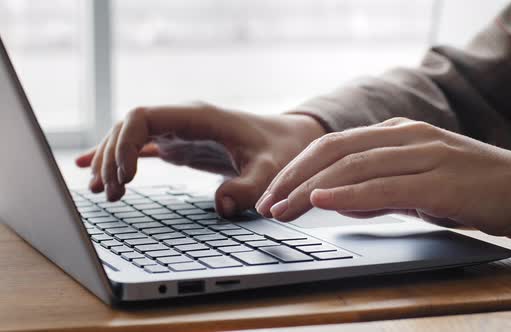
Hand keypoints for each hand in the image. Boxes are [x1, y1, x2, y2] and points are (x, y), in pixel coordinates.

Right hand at [75, 103, 324, 215]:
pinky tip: (96, 172)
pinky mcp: (181, 145)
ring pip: (130, 137)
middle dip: (112, 158)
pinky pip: (141, 148)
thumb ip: (249, 187)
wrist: (289, 141)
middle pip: (128, 128)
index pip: (143, 116)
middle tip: (112, 194)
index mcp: (197, 116)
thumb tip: (220, 208)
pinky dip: (118, 159)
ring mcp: (179, 132)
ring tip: (102, 193)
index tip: (125, 177)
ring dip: (111, 161)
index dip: (124, 143)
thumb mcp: (270, 170)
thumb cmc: (281, 151)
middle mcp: (182, 119)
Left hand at [256, 118, 510, 238]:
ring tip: (282, 208)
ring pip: (353, 165)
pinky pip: (385, 184)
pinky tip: (324, 200)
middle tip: (267, 204)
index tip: (274, 193)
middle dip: (294, 178)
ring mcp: (423, 154)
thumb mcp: (415, 188)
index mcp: (398, 134)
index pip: (334, 146)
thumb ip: (378, 191)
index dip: (298, 168)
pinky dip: (350, 192)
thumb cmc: (471, 188)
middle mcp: (406, 136)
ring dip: (311, 188)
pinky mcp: (439, 179)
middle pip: (335, 150)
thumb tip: (338, 200)